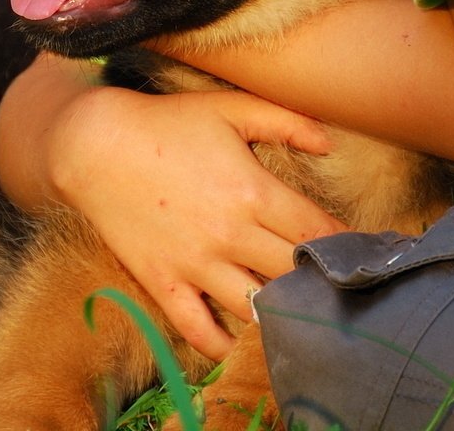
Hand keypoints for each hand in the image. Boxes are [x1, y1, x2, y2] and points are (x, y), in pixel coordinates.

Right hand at [46, 85, 347, 359]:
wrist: (94, 145)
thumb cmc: (167, 123)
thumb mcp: (231, 108)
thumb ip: (287, 121)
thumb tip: (331, 143)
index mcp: (253, 191)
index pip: (316, 232)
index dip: (344, 245)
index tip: (359, 252)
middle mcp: (230, 234)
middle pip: (294, 274)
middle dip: (320, 280)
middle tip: (335, 286)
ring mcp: (195, 264)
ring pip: (255, 308)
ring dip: (280, 314)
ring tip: (297, 315)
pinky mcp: (164, 283)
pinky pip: (199, 330)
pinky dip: (223, 345)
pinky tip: (242, 344)